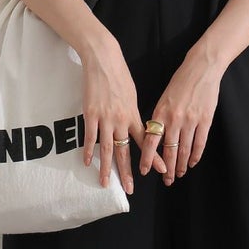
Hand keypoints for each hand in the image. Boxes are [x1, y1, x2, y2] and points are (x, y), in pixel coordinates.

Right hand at [80, 37, 169, 192]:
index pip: (146, 141)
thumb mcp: (131, 95)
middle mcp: (121, 119)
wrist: (103, 59)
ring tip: (105, 183)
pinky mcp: (90, 114)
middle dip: (128, 171)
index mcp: (133, 114)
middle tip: (130, 189)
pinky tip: (88, 162)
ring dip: (107, 168)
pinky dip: (88, 151)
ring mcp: (105, 118)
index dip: (153, 156)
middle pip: (125, 151)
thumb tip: (135, 126)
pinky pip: (90, 137)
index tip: (160, 170)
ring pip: (107, 148)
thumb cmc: (119, 75)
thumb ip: (132, 113)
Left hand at [140, 47, 224, 185]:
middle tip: (165, 181)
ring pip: (184, 149)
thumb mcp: (164, 98)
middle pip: (168, 150)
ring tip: (178, 175)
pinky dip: (195, 155)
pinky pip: (200, 143)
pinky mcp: (205, 120)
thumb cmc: (181, 81)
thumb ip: (159, 117)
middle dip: (166, 168)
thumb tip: (153, 136)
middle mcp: (174, 119)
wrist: (201, 68)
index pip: (150, 140)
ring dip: (180, 165)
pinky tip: (192, 163)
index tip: (143, 171)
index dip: (147, 158)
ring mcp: (191, 120)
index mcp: (160, 112)